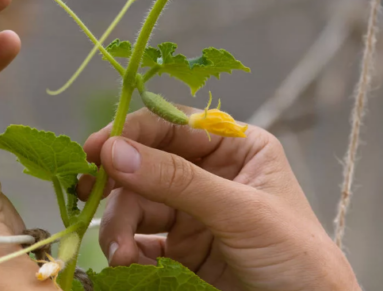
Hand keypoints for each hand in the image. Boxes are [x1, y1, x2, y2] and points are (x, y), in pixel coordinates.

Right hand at [77, 108, 359, 290]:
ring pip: (136, 205)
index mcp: (233, 149)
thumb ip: (178, 180)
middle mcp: (208, 175)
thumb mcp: (240, 211)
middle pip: (146, 166)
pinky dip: (127, 250)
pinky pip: (140, 240)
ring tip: (120, 252)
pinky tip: (129, 263)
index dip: (132, 131)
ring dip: (119, 226)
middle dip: (120, 185)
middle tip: (90, 194)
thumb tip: (117, 151)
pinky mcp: (180, 249)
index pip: (173, 126)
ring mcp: (191, 212)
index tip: (96, 147)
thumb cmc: (298, 258)